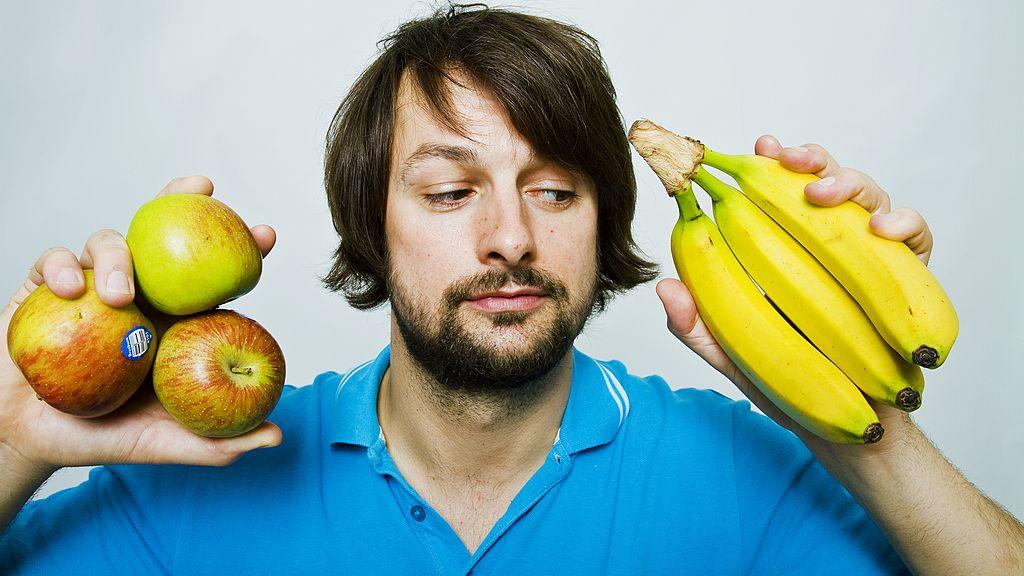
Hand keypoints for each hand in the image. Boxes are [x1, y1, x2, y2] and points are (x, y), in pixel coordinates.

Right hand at [0, 176, 281, 475]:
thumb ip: (217, 444)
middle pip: (163, 235)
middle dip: (184, 202)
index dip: (238, 249)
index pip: (211, 277)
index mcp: (173, 321)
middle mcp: (138, 295)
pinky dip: (61, 268)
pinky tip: (68, 288)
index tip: (266, 237)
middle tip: (205, 192)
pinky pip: (54, 262)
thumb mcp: (165, 444)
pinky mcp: (46, 290)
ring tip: (119, 297)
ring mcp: (93, 287)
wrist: (28, 439)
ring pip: (111, 242)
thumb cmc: (102, 438)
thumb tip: (277, 437)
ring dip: (118, 258)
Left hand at [656, 137, 929, 450]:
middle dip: (808, 159)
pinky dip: (902, 221)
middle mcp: (826, 242)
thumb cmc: (789, 382)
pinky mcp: (906, 275)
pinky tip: (882, 229)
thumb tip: (665, 289)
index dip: (768, 163)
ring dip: (846, 182)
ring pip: (867, 194)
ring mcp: (868, 255)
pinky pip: (914, 235)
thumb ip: (696, 327)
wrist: (847, 426)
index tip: (756, 149)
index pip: (774, 193)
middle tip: (788, 163)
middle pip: (823, 179)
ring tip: (821, 195)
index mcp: (783, 249)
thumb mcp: (732, 356)